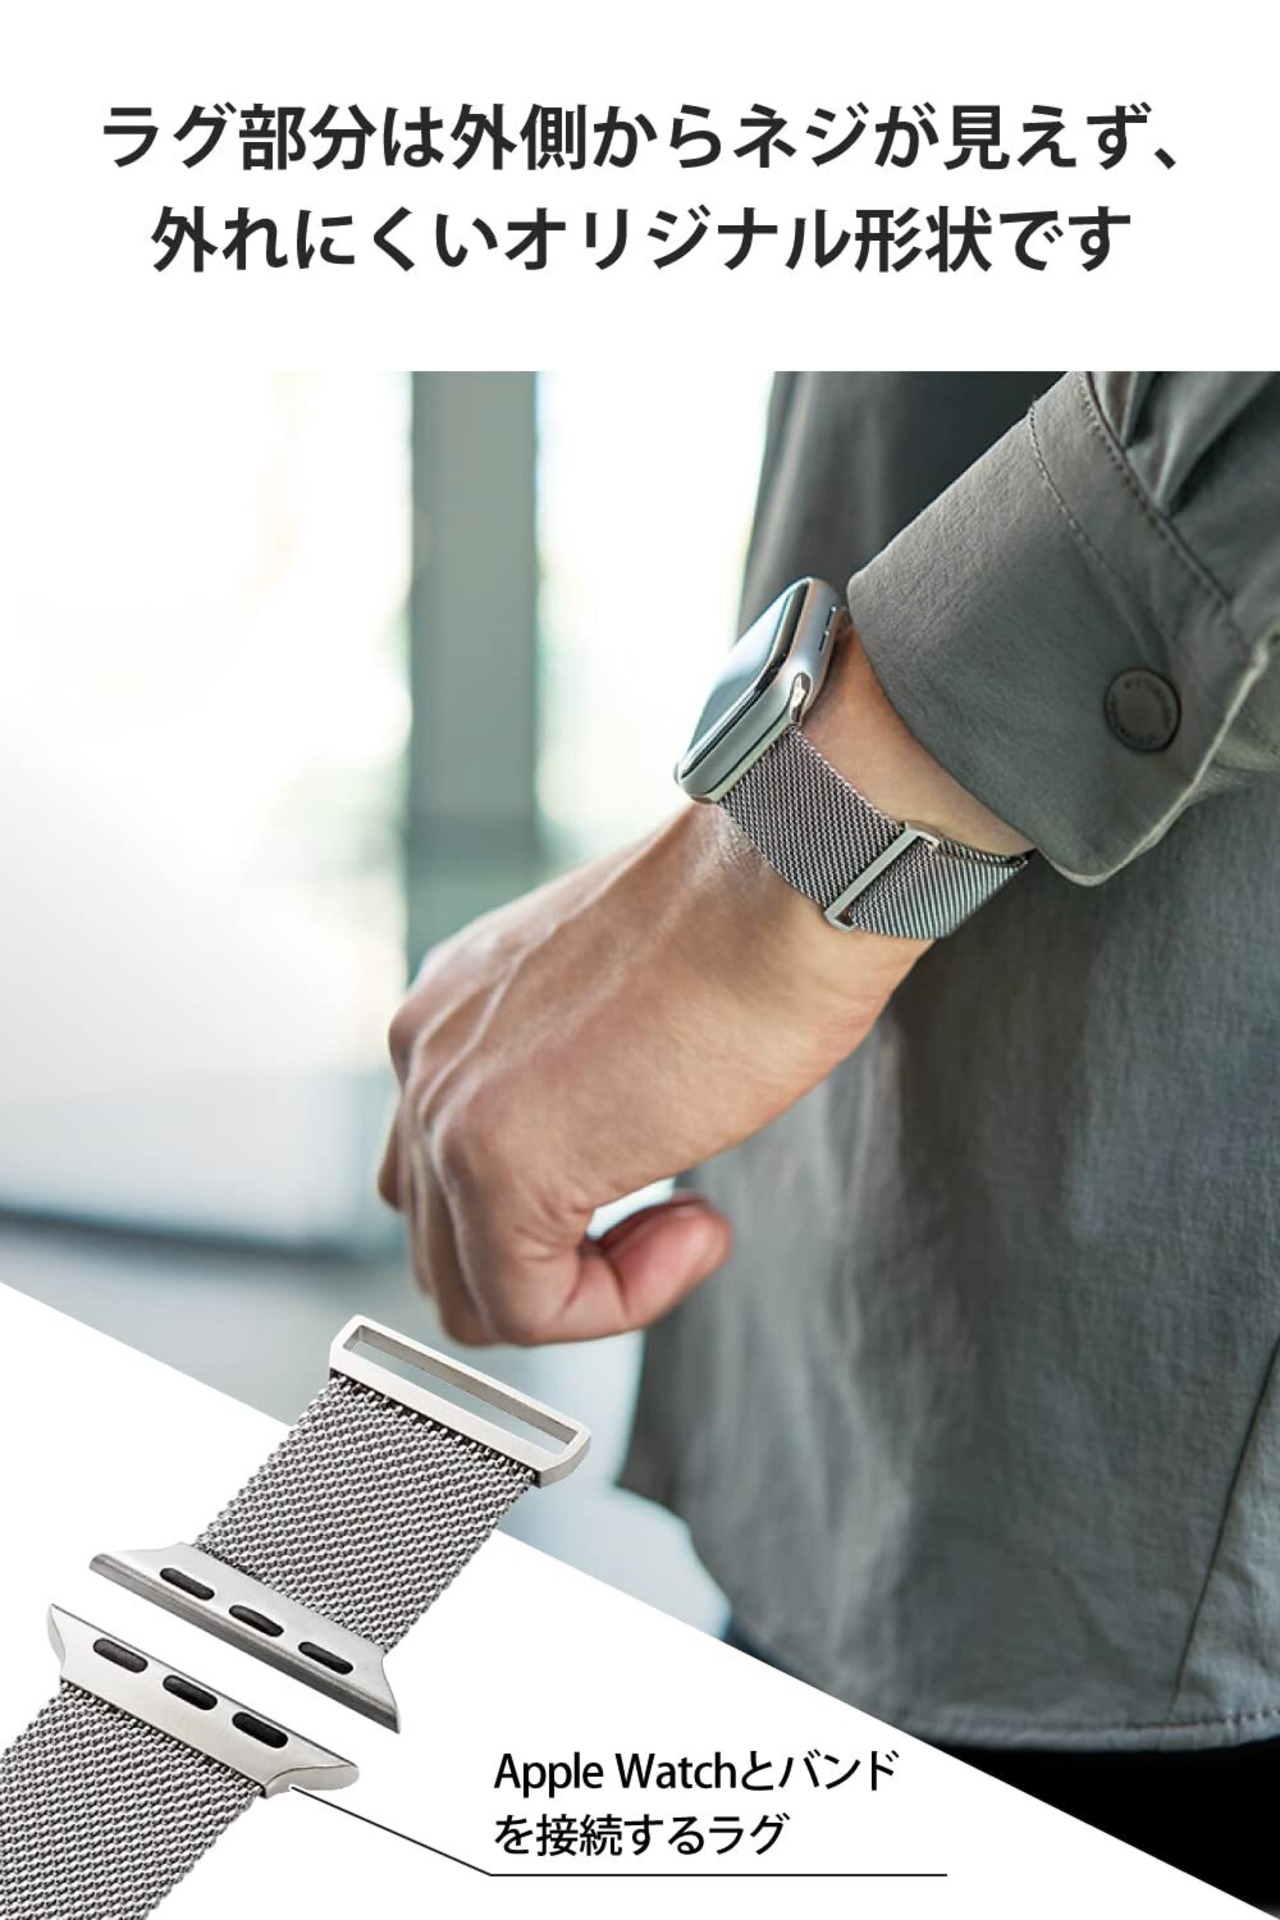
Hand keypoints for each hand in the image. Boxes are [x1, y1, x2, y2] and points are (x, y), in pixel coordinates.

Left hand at [378, 625, 1024, 1346]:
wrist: (789, 880)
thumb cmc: (747, 926)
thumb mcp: (624, 1010)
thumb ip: (576, 1081)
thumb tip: (597, 1155)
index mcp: (449, 1009)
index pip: (447, 1178)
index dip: (561, 1221)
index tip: (665, 1184)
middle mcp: (420, 1050)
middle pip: (445, 1244)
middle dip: (563, 1265)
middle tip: (675, 1219)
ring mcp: (445, 1106)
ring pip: (474, 1291)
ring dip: (588, 1290)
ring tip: (686, 1224)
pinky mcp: (495, 1161)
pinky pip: (528, 1308)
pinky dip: (620, 1301)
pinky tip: (698, 1226)